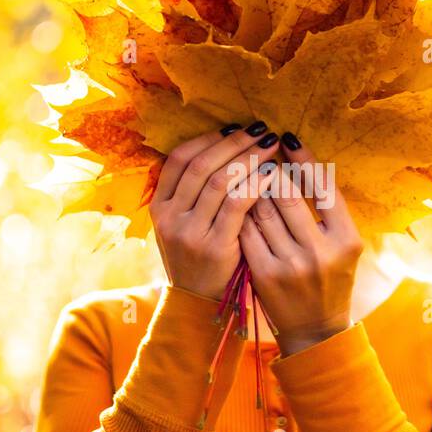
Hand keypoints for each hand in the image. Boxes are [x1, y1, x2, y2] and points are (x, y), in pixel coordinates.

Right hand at [150, 124, 279, 300]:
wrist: (197, 303)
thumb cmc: (199, 257)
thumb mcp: (183, 225)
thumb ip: (194, 194)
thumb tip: (224, 150)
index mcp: (159, 206)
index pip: (178, 159)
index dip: (207, 139)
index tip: (233, 128)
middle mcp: (169, 217)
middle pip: (201, 165)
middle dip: (233, 143)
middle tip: (261, 130)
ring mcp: (189, 232)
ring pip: (219, 181)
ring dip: (248, 158)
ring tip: (270, 147)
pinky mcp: (213, 247)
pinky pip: (236, 205)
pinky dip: (255, 185)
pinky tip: (272, 175)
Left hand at [238, 136, 363, 354]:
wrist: (315, 329)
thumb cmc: (331, 279)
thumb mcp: (344, 245)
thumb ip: (329, 210)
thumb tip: (303, 161)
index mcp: (347, 239)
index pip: (323, 186)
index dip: (303, 158)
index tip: (287, 138)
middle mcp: (321, 251)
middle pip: (287, 194)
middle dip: (270, 171)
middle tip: (260, 156)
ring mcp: (291, 264)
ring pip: (262, 210)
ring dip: (252, 189)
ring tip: (248, 178)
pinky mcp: (265, 275)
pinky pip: (247, 231)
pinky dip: (241, 213)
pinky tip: (239, 204)